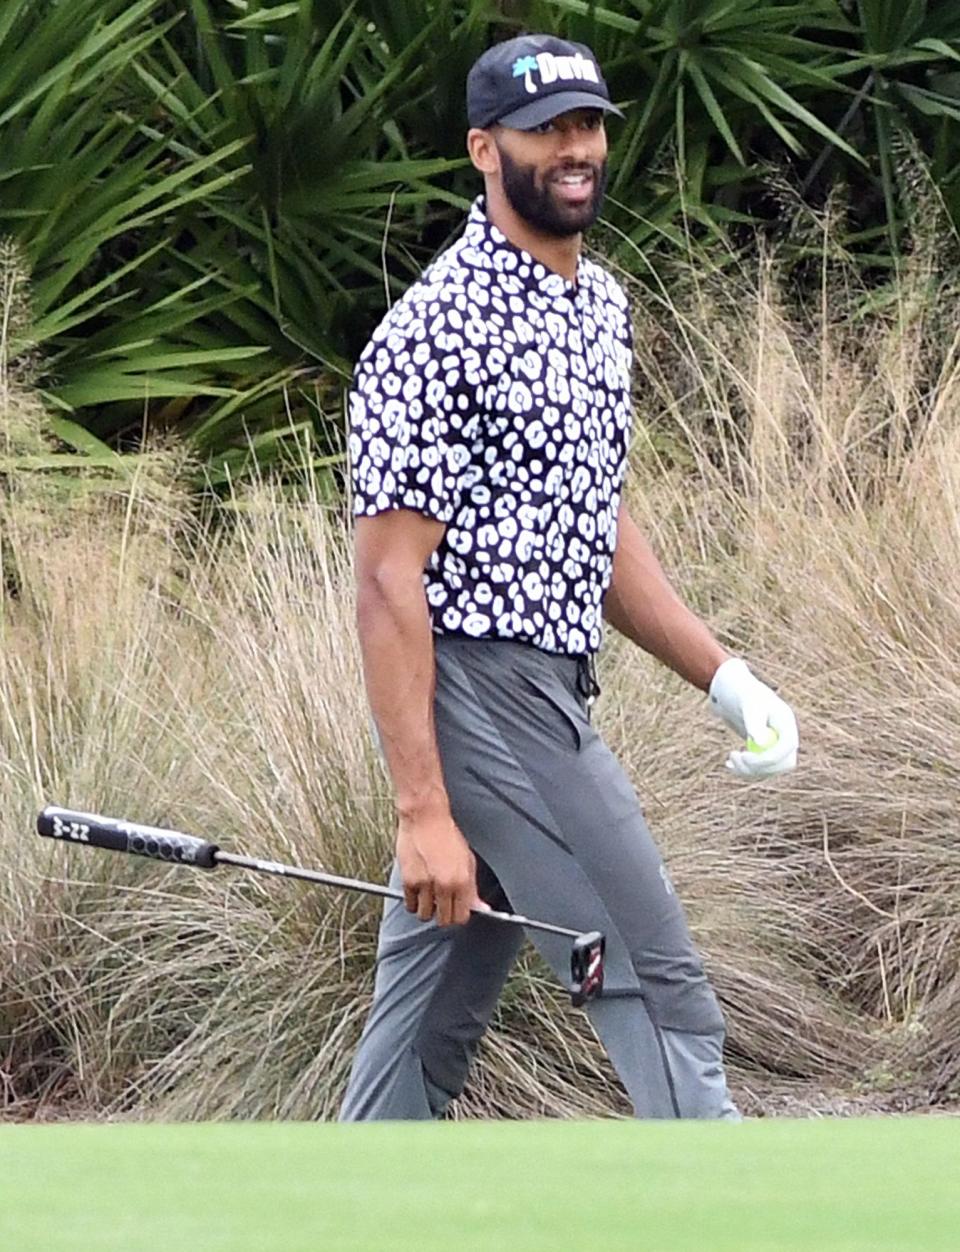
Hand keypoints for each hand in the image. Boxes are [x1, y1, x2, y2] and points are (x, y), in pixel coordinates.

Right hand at [396, 806, 485, 926]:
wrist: (425, 817)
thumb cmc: (446, 834)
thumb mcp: (468, 860)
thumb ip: (472, 888)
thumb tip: (481, 908)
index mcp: (462, 880)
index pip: (461, 917)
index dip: (459, 915)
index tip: (456, 910)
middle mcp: (444, 885)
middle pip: (444, 920)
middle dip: (443, 914)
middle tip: (442, 904)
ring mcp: (425, 884)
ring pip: (425, 915)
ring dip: (427, 909)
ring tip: (429, 895)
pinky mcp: (408, 881)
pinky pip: (410, 905)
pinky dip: (413, 901)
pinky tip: (419, 889)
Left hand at [708, 657, 798, 778]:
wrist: (732, 691)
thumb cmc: (740, 692)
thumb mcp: (747, 704)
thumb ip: (754, 722)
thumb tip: (760, 743)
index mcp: (786, 722)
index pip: (787, 748)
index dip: (769, 758)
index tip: (746, 758)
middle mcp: (785, 736)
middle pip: (783, 763)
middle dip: (760, 767)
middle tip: (737, 758)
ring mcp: (776, 745)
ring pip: (770, 770)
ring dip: (750, 771)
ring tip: (730, 759)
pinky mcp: (763, 751)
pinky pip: (760, 769)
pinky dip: (745, 771)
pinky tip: (729, 765)